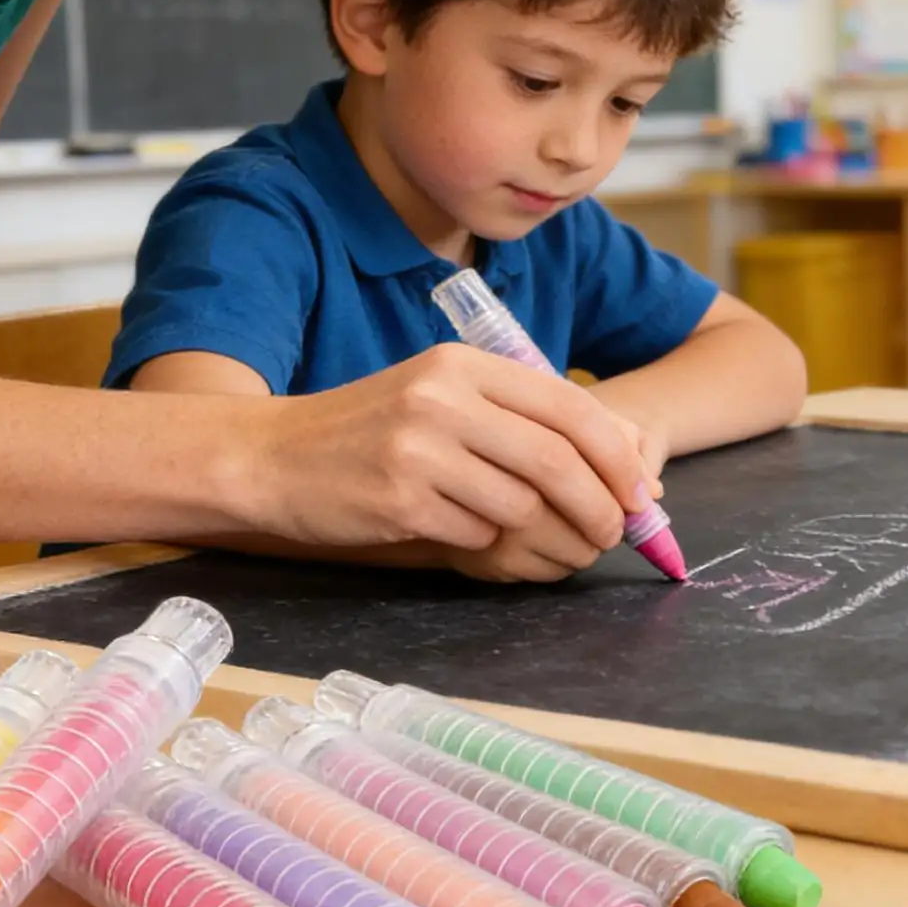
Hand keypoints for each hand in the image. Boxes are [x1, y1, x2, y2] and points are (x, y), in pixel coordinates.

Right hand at [245, 344, 646, 554]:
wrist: (270, 457)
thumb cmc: (364, 430)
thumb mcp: (436, 396)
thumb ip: (512, 417)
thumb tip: (611, 462)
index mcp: (462, 364)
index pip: (568, 405)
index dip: (615, 455)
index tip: (637, 492)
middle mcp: (444, 398)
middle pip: (556, 460)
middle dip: (598, 506)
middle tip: (611, 535)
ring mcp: (420, 448)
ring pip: (521, 505)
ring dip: (540, 534)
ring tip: (536, 541)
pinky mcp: (399, 499)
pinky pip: (474, 534)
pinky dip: (482, 542)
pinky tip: (463, 534)